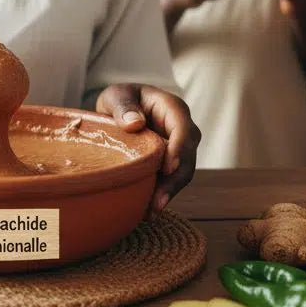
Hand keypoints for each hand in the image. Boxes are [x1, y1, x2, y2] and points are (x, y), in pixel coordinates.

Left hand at [95, 84, 199, 215]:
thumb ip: (123, 106)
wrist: (120, 111)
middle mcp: (183, 130)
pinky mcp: (172, 164)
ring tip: (152, 211)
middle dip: (174, 180)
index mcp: (173, 108)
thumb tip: (134, 123)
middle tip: (158, 200)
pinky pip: (172, 181)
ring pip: (183, 173)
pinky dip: (163, 195)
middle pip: (188, 156)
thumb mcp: (117, 95)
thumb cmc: (121, 99)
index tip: (168, 167)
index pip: (183, 128)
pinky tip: (148, 211)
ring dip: (170, 192)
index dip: (179, 148)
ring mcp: (180, 149)